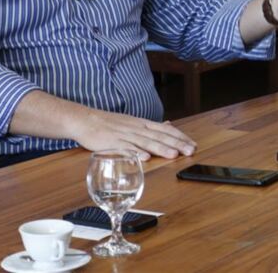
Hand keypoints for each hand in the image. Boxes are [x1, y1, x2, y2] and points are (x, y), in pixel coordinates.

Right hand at [72, 109, 196, 161]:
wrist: (85, 119)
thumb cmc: (109, 123)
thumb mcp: (133, 122)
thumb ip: (151, 126)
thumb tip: (168, 125)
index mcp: (142, 124)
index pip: (166, 130)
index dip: (180, 137)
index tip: (192, 144)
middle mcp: (136, 128)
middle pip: (159, 136)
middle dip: (176, 144)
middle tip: (190, 151)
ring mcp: (125, 135)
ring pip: (146, 142)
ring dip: (160, 149)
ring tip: (173, 155)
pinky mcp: (112, 143)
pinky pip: (125, 149)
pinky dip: (136, 153)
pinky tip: (145, 158)